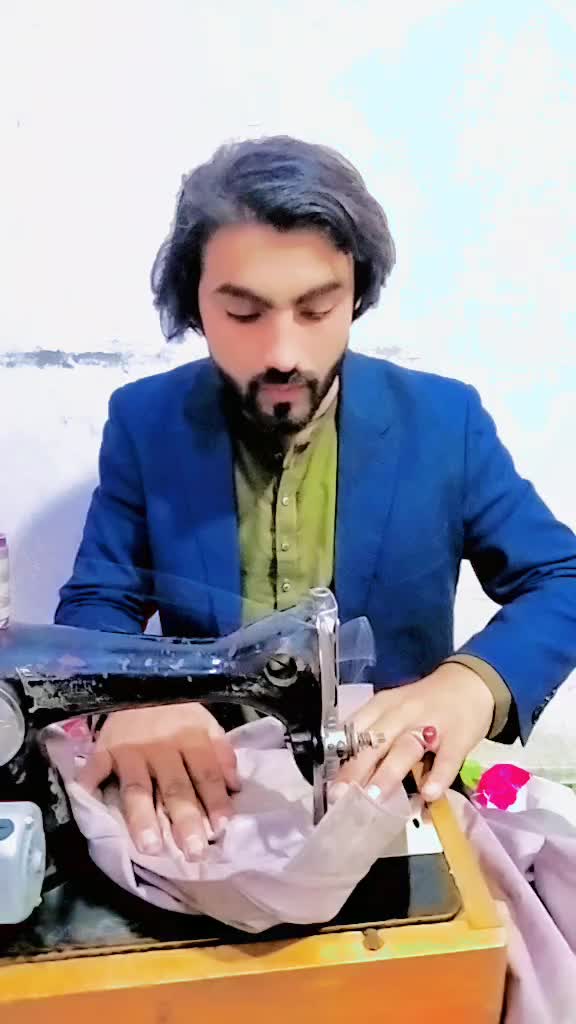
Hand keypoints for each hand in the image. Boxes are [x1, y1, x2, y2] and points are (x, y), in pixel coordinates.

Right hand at [77, 704, 238, 860]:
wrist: (138, 679)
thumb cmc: (175, 711)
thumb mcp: (205, 722)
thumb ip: (221, 753)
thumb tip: (235, 787)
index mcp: (191, 738)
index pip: (207, 774)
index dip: (215, 801)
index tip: (222, 829)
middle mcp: (162, 747)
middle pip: (175, 787)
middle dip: (185, 820)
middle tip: (193, 852)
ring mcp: (130, 750)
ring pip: (137, 789)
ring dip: (143, 818)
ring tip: (150, 847)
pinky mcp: (103, 750)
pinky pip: (96, 771)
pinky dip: (91, 788)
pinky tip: (92, 808)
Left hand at [334, 663, 494, 802]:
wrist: (470, 684)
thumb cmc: (424, 704)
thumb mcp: (394, 711)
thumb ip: (375, 737)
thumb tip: (349, 776)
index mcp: (382, 706)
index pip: (356, 730)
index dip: (341, 757)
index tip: (330, 784)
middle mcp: (402, 713)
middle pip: (375, 740)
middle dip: (356, 769)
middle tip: (342, 796)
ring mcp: (430, 725)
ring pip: (405, 748)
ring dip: (388, 774)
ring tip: (374, 799)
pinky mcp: (458, 737)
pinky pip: (447, 758)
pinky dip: (438, 776)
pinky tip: (429, 794)